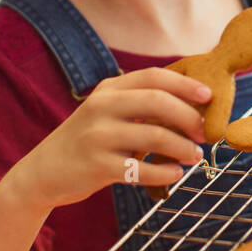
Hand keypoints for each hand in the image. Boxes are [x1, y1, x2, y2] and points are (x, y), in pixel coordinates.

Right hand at [11, 67, 212, 210]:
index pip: (154, 76)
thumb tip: (196, 108)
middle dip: (189, 117)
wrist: (42, 173)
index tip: (209, 96)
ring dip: (183, 148)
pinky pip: (141, 169)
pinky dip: (165, 172)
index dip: (185, 85)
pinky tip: (175, 174)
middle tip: (205, 133)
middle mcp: (101, 107)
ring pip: (154, 136)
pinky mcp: (96, 166)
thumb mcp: (109, 114)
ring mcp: (97, 136)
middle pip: (158, 102)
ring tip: (194, 156)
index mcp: (108, 90)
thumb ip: (142, 107)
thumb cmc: (89, 142)